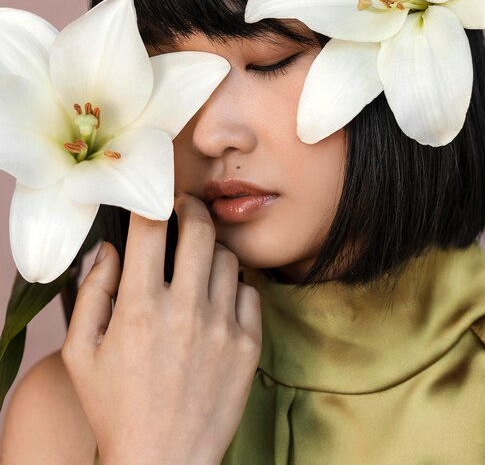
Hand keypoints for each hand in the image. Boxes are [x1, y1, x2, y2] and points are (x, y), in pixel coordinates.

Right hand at [61, 193, 261, 464]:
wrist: (163, 461)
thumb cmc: (116, 408)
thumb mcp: (82, 352)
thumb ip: (93, 292)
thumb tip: (110, 249)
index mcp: (140, 308)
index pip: (151, 229)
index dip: (152, 204)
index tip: (154, 200)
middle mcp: (185, 310)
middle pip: (200, 230)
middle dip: (192, 208)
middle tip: (186, 208)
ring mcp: (222, 327)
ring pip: (228, 258)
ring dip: (212, 251)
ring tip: (198, 262)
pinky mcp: (248, 345)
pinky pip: (249, 292)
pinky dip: (234, 288)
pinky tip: (218, 301)